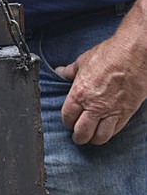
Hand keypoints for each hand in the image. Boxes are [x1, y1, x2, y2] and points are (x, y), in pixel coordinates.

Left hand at [56, 30, 146, 144]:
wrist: (134, 55)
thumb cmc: (109, 55)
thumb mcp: (82, 61)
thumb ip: (70, 71)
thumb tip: (60, 71)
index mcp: (79, 93)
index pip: (67, 116)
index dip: (66, 122)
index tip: (67, 123)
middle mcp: (94, 106)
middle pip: (82, 131)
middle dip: (78, 137)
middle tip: (77, 137)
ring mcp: (111, 111)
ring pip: (100, 136)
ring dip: (94, 140)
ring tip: (91, 139)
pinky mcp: (127, 112)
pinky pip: (116, 130)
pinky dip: (110, 134)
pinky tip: (106, 132)